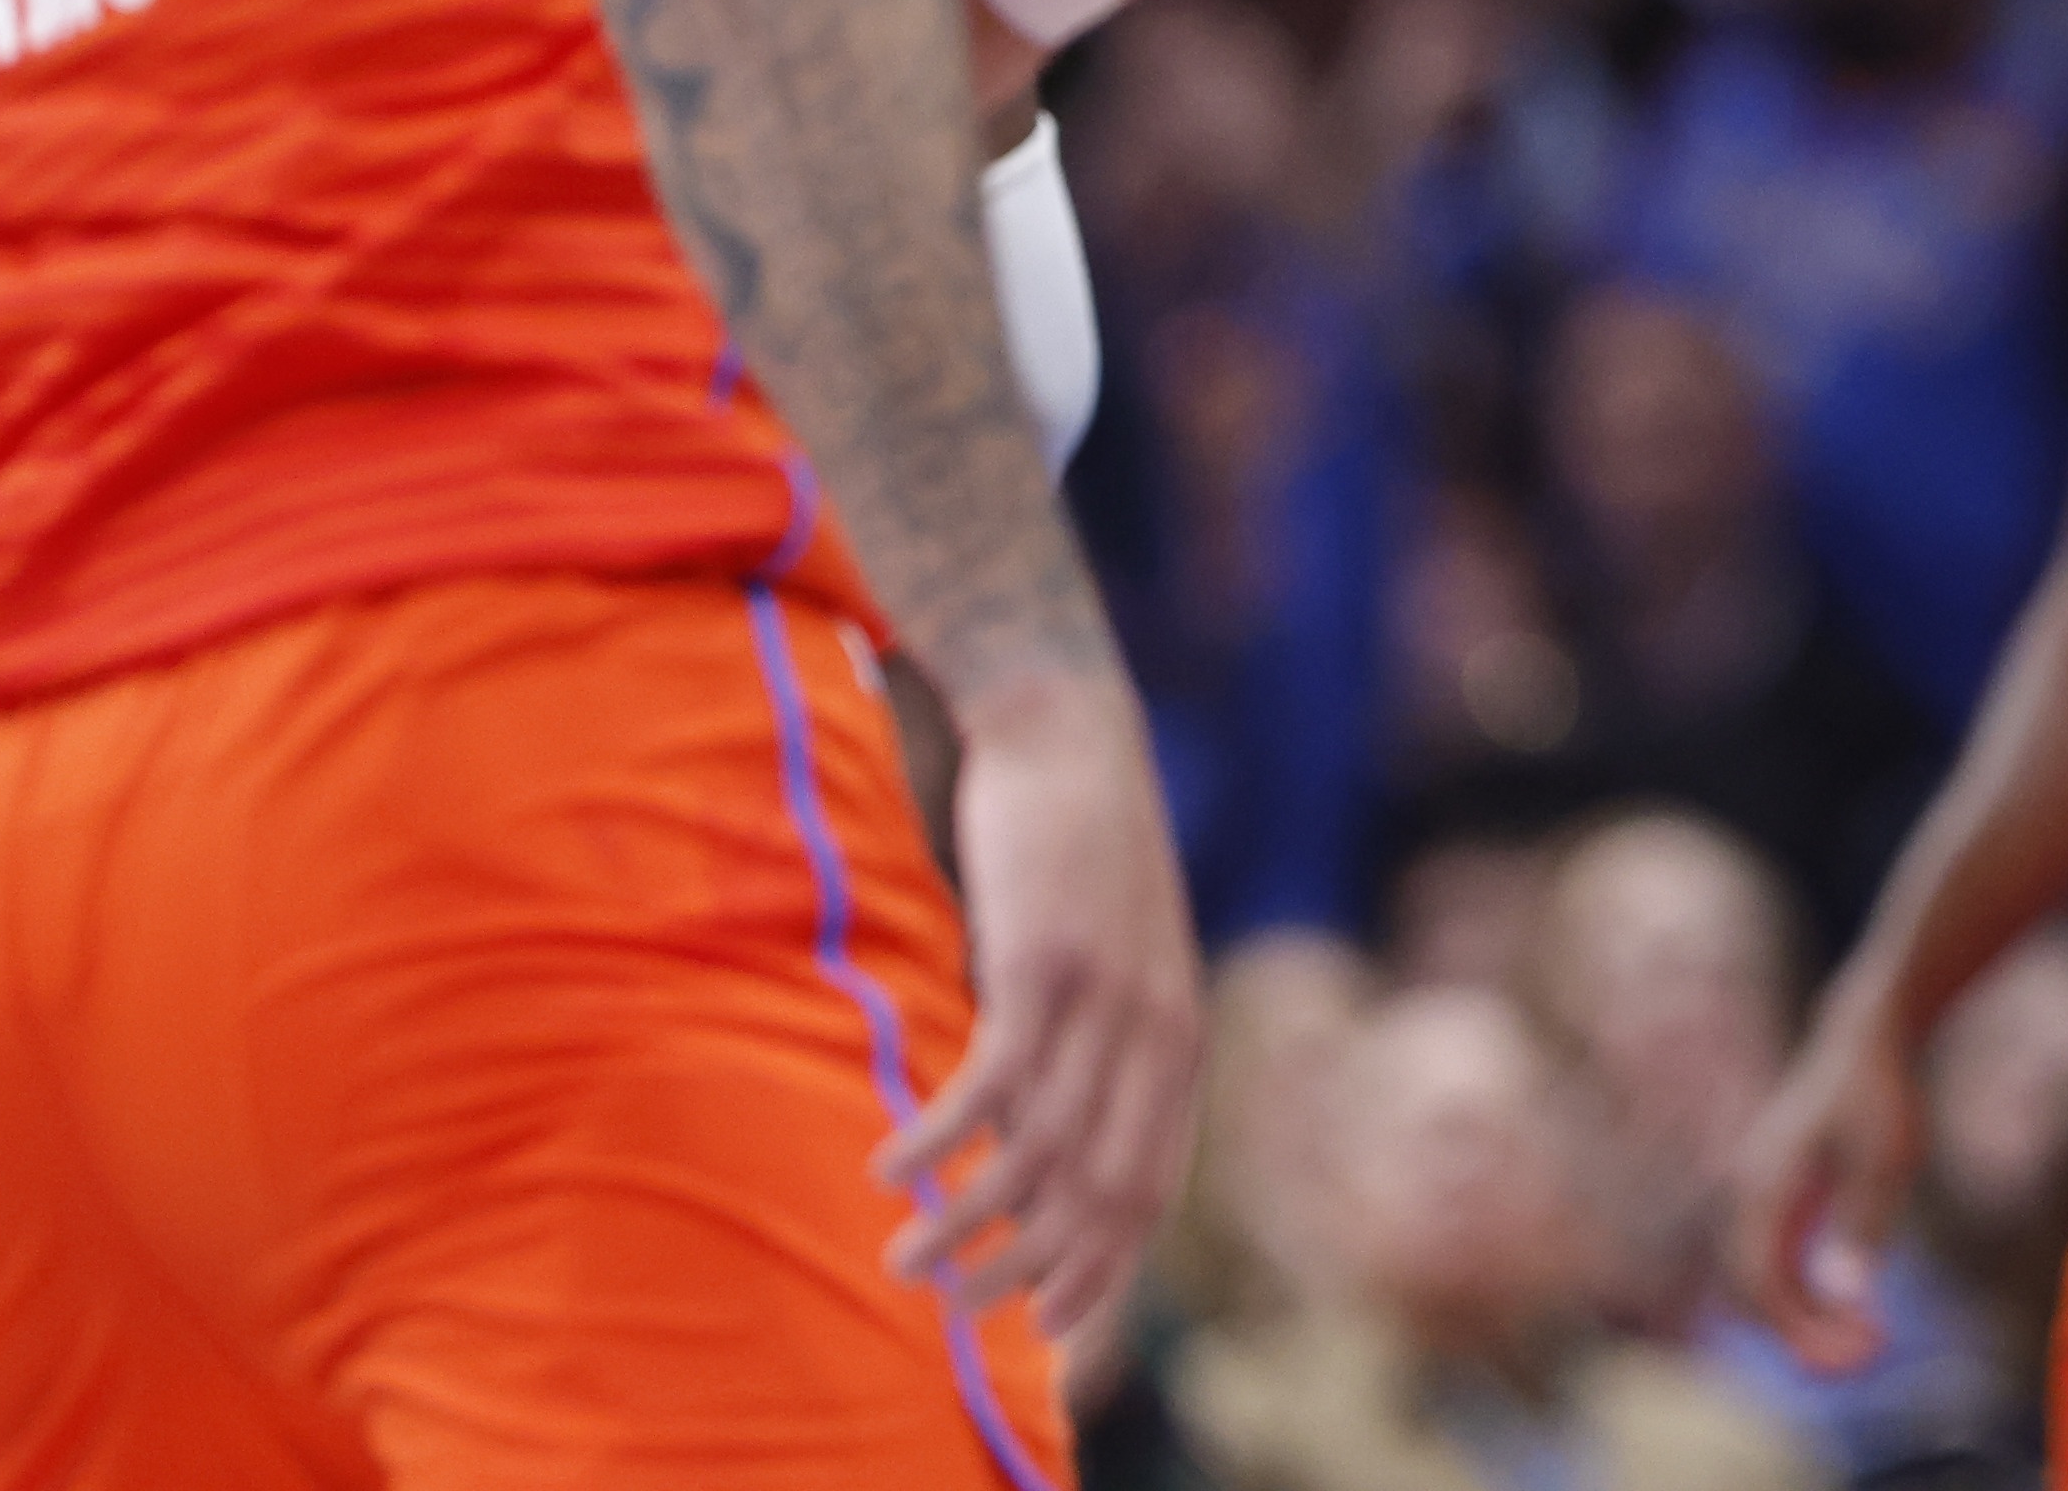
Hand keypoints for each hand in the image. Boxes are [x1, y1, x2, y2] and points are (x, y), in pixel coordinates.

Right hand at [883, 669, 1202, 1361]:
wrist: (1071, 734)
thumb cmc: (1079, 860)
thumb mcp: (1110, 966)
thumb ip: (1091, 1055)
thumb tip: (1034, 1147)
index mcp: (1179, 1044)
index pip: (1150, 1194)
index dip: (1102, 1270)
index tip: (1048, 1333)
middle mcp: (1157, 1033)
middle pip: (1098, 1194)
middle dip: (1027, 1267)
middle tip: (953, 1308)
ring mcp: (1105, 999)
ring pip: (1037, 1150)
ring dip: (965, 1218)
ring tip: (902, 1259)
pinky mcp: (1043, 962)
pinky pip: (991, 1080)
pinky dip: (939, 1139)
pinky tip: (887, 1170)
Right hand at [1723, 966, 1932, 1371]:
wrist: (1867, 1039)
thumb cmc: (1879, 1095)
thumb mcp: (1885, 1159)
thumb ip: (1861, 1224)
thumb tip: (1844, 1293)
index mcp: (1763, 1184)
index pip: (1758, 1279)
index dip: (1796, 1328)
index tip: (1845, 1358)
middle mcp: (1747, 1193)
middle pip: (1755, 1288)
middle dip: (1804, 1332)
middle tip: (1864, 1360)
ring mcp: (1758, 1196)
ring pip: (1766, 1280)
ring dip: (1809, 1317)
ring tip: (1870, 1339)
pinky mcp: (1777, 1199)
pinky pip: (1780, 1262)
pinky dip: (1810, 1293)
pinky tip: (1854, 1308)